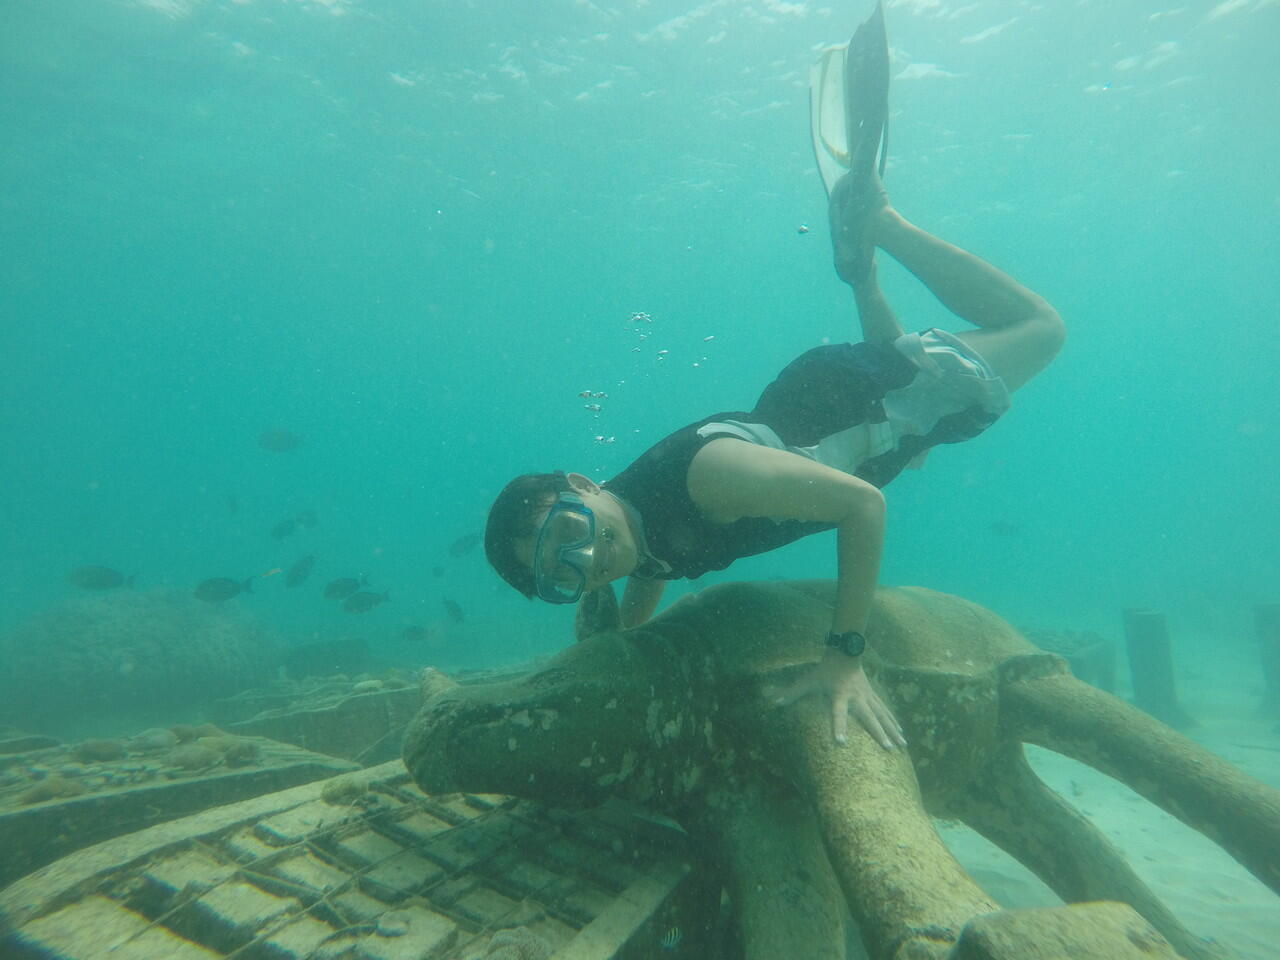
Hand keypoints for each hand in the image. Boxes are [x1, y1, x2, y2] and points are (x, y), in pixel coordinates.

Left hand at [769, 651, 906, 748]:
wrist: (845, 651)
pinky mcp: (873, 696)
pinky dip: (894, 723)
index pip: (838, 713)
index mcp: (839, 695)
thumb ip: (792, 692)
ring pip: (882, 716)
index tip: (841, 742)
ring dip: (892, 731)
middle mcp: (857, 697)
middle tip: (888, 749)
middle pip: (869, 717)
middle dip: (879, 733)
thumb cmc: (824, 670)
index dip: (839, 727)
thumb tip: (774, 703)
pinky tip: (902, 735)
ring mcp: (868, 697)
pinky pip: (886, 712)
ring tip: (902, 747)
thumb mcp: (808, 680)